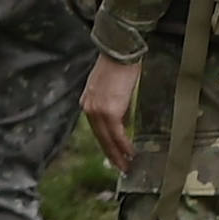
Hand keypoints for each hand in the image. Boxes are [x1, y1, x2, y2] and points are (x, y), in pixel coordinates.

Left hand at [80, 53, 151, 176]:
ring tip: (126, 166)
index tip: (113, 154)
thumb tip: (123, 120)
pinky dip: (124, 145)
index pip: (96, 129)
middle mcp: (88, 108)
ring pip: (107, 139)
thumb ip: (114, 104)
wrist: (120, 52)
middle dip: (110, 154)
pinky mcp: (109, 111)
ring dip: (118, 154)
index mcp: (87, 102)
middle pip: (99, 137)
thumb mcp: (112, 87)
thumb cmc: (120, 65)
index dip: (105, 143)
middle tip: (120, 167)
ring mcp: (97, 110)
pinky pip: (116, 134)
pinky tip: (130, 153)